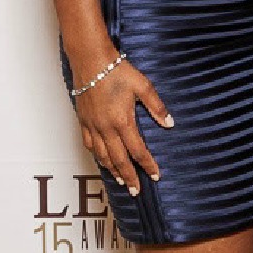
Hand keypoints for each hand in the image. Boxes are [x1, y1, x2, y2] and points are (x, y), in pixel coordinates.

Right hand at [72, 55, 172, 195]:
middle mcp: (106, 128)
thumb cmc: (117, 71)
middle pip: (119, 160)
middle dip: (129, 177)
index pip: (138, 150)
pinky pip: (89, 145)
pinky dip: (97, 157)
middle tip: (136, 190)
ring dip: (112, 170)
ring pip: (102, 156)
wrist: (91, 62)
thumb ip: (157, 107)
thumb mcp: (143, 86)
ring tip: (121, 180)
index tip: (155, 175)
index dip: (147, 164)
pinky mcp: (83, 121)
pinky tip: (102, 160)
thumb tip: (169, 123)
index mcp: (122, 121)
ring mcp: (92, 126)